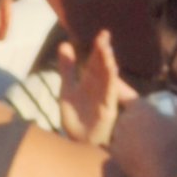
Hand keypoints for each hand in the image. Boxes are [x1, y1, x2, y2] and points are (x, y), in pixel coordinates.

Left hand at [63, 29, 129, 146]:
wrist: (77, 142)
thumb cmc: (76, 117)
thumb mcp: (67, 89)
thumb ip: (67, 68)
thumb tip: (64, 44)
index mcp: (91, 82)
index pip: (96, 61)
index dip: (99, 48)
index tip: (103, 34)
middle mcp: (100, 88)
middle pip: (103, 68)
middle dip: (104, 53)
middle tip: (104, 38)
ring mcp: (104, 100)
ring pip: (108, 80)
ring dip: (109, 65)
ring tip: (107, 51)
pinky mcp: (107, 112)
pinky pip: (110, 96)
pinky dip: (111, 84)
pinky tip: (112, 73)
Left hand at [110, 89, 176, 176]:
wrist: (157, 176)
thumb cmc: (171, 147)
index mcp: (138, 107)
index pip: (132, 98)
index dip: (139, 104)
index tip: (147, 112)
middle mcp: (123, 118)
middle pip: (127, 114)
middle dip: (136, 119)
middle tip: (149, 130)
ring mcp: (116, 135)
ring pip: (121, 129)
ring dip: (129, 133)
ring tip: (144, 143)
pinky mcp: (113, 150)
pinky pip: (118, 144)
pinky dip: (125, 148)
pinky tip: (136, 155)